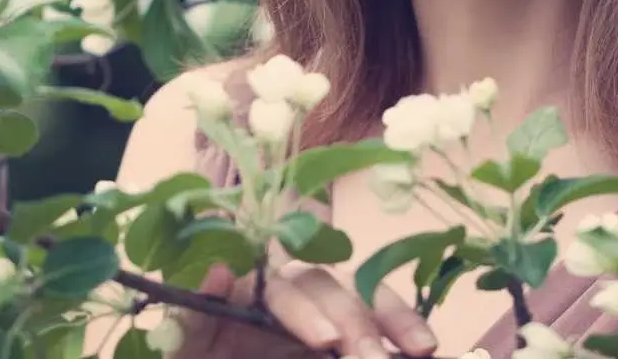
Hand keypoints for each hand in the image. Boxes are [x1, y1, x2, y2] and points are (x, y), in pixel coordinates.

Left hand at [178, 262, 439, 358]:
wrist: (222, 358)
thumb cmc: (203, 354)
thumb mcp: (190, 344)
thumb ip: (195, 314)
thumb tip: (218, 269)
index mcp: (253, 288)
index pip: (283, 291)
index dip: (306, 313)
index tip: (326, 341)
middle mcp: (295, 289)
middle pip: (332, 291)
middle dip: (356, 325)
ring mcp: (326, 308)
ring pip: (366, 297)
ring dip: (395, 320)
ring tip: (423, 349)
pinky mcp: (347, 328)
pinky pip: (382, 321)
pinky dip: (405, 329)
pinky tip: (427, 349)